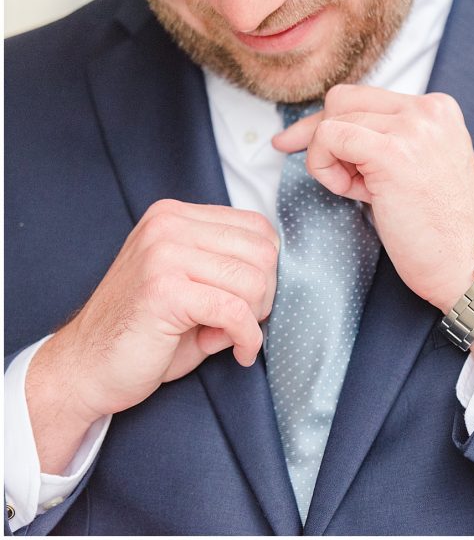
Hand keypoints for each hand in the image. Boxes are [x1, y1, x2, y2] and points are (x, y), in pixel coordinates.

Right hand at [32, 199, 278, 426]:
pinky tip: (238, 353)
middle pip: (262, 252)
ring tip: (231, 336)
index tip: (251, 300)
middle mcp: (168, 225)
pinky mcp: (164, 290)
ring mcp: (163, 254)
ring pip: (252, 280)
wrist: (84, 368)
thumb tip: (278, 274)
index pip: (257, 227)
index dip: (267, 269)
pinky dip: (246, 337)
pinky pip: (234, 310)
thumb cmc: (144, 332)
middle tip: (244, 323)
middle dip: (265, 295)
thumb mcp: (193, 286)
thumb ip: (231, 271)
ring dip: (254, 318)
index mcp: (175, 217)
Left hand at [272, 85, 473, 311]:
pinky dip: (324, 165)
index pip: (366, 97)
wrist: (471, 262)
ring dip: (328, 158)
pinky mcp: (392, 153)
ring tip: (356, 192)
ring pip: (333, 119)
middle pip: (344, 99)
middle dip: (320, 135)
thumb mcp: (419, 166)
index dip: (334, 123)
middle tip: (328, 174)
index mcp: (438, 110)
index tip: (304, 144)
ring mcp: (412, 128)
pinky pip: (330, 138)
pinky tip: (347, 191)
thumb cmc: (442, 229)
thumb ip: (386, 141)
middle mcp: (428, 110)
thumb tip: (327, 133)